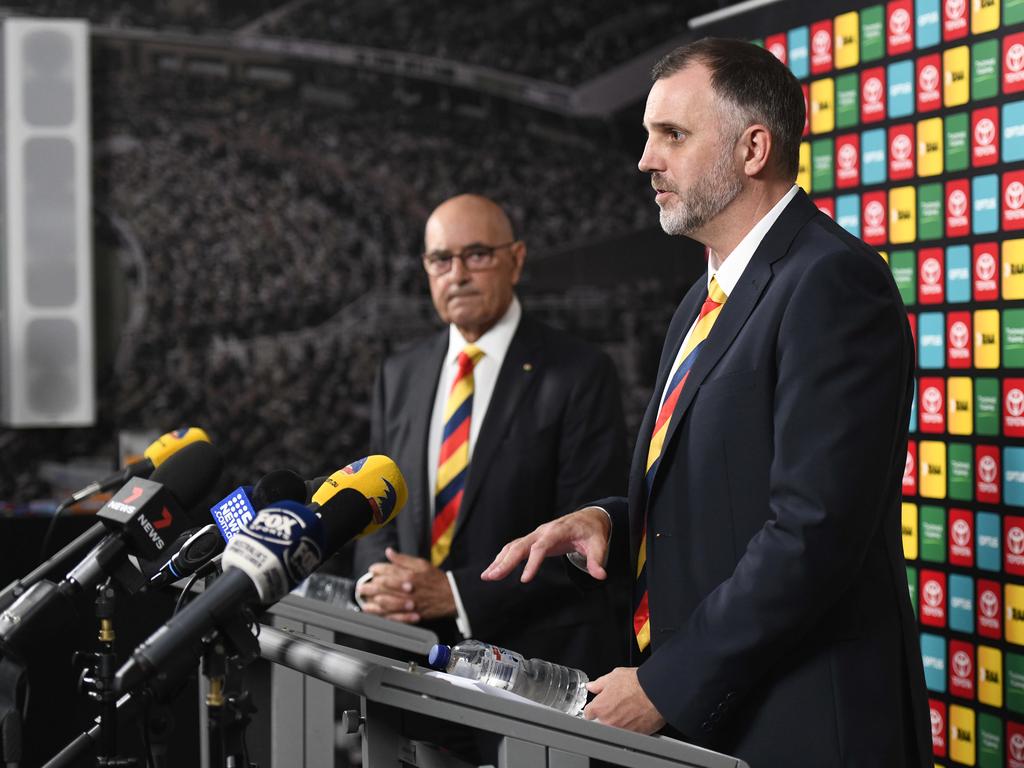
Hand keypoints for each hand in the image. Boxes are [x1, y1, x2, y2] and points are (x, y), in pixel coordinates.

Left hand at [356, 548, 455, 622]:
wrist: (452, 596)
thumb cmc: (437, 580)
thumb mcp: (422, 564)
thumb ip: (404, 559)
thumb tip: (390, 552)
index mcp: (409, 575)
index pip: (387, 570)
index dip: (377, 569)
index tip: (372, 569)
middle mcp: (407, 589)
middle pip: (383, 587)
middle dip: (370, 586)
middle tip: (362, 586)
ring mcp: (408, 603)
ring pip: (385, 602)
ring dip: (372, 601)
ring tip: (364, 599)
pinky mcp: (410, 614)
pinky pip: (393, 616)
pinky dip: (382, 614)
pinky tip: (375, 612)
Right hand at [481, 506, 610, 582]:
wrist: (587, 519)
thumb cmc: (592, 532)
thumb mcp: (598, 545)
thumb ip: (597, 560)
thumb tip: (601, 575)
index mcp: (557, 531)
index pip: (541, 547)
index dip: (532, 562)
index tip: (524, 580)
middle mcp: (542, 531)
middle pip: (520, 546)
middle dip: (505, 562)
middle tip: (492, 577)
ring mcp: (535, 534)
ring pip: (513, 546)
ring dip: (499, 561)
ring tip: (486, 576)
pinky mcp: (533, 540)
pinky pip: (514, 548)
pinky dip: (503, 558)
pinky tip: (494, 570)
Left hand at [583, 667, 665, 733]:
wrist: (657, 692)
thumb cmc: (637, 684)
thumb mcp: (614, 677)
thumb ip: (599, 684)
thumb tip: (591, 686)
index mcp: (600, 707)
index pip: (588, 713)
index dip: (594, 707)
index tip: (597, 705)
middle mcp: (609, 721)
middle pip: (600, 722)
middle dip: (605, 714)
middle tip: (616, 704)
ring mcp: (621, 730)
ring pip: (614, 728)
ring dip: (618, 721)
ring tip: (628, 708)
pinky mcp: (634, 735)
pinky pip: (628, 732)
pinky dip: (630, 726)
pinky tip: (635, 715)